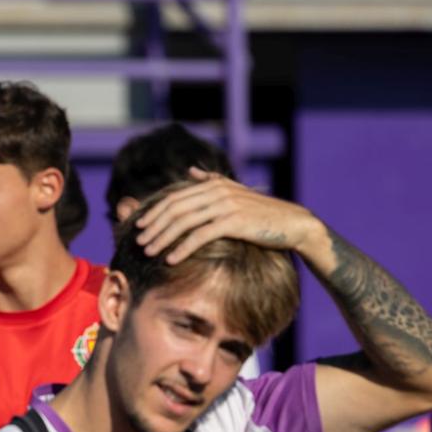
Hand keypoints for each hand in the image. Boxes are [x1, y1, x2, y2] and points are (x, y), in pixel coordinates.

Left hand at [134, 168, 320, 263]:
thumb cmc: (261, 213)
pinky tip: (171, 259)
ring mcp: (226, 205)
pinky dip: (183, 248)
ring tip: (149, 252)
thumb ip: (211, 182)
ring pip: (184, 222)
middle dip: (154, 226)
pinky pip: (201, 235)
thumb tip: (191, 171)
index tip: (139, 226)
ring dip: (163, 238)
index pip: (175, 198)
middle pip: (175, 209)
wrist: (292, 223)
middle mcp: (217, 192)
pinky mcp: (234, 222)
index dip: (155, 212)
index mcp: (214, 185)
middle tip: (138, 241)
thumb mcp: (235, 193)